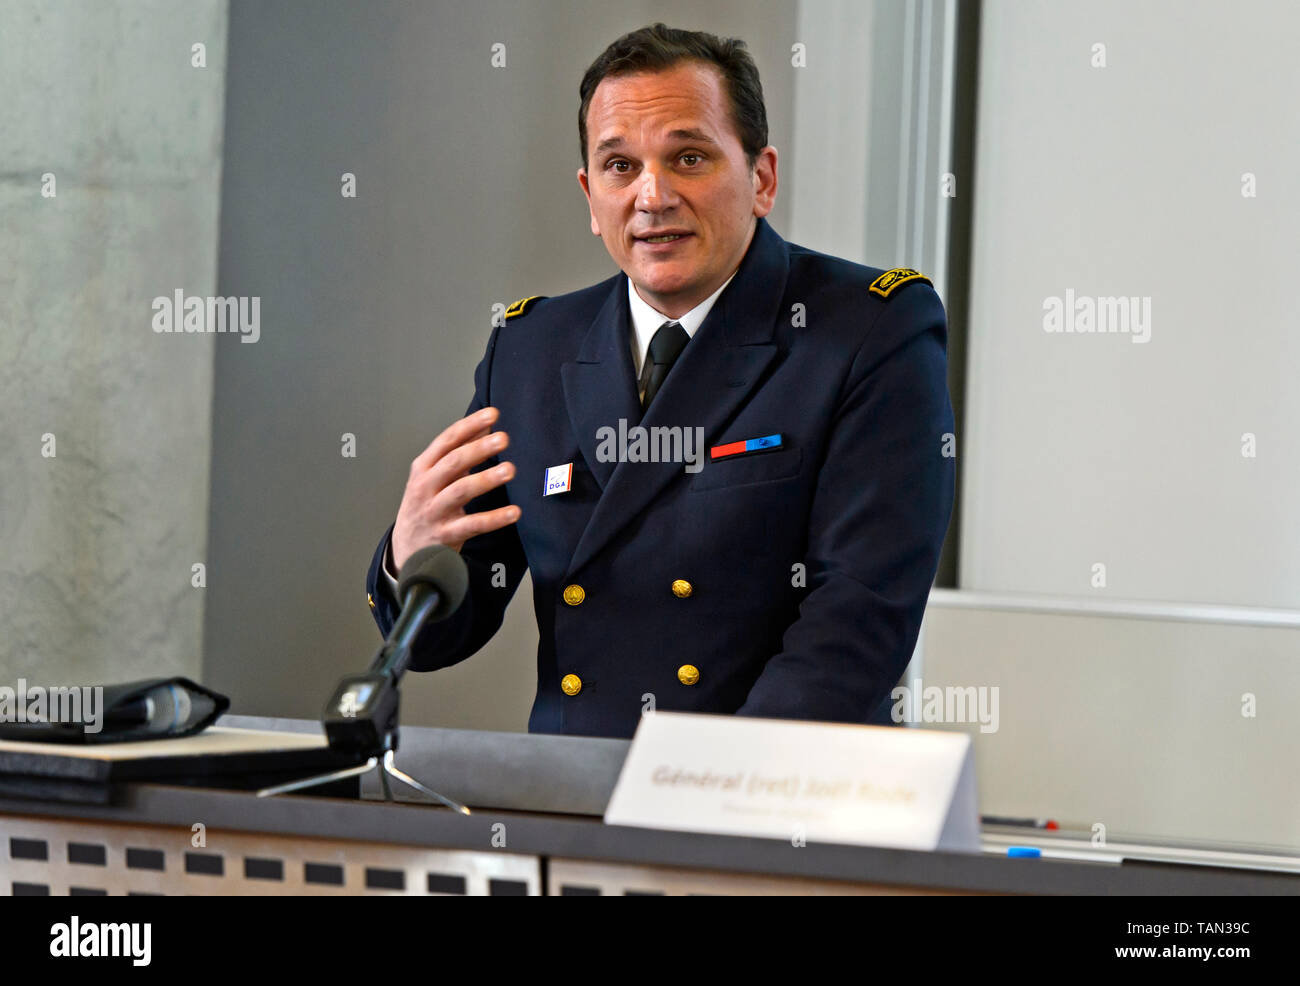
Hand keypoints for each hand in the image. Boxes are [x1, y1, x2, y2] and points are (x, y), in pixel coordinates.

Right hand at [390, 406, 520, 569]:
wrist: (406, 549)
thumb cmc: (426, 505)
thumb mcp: (434, 476)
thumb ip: (459, 452)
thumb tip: (486, 426)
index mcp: (423, 468)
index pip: (446, 441)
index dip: (469, 426)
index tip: (492, 414)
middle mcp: (425, 487)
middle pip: (453, 463)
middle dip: (479, 449)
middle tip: (504, 438)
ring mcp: (434, 511)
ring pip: (461, 491)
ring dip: (486, 479)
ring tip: (511, 469)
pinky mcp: (446, 535)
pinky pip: (472, 525)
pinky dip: (494, 518)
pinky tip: (514, 512)